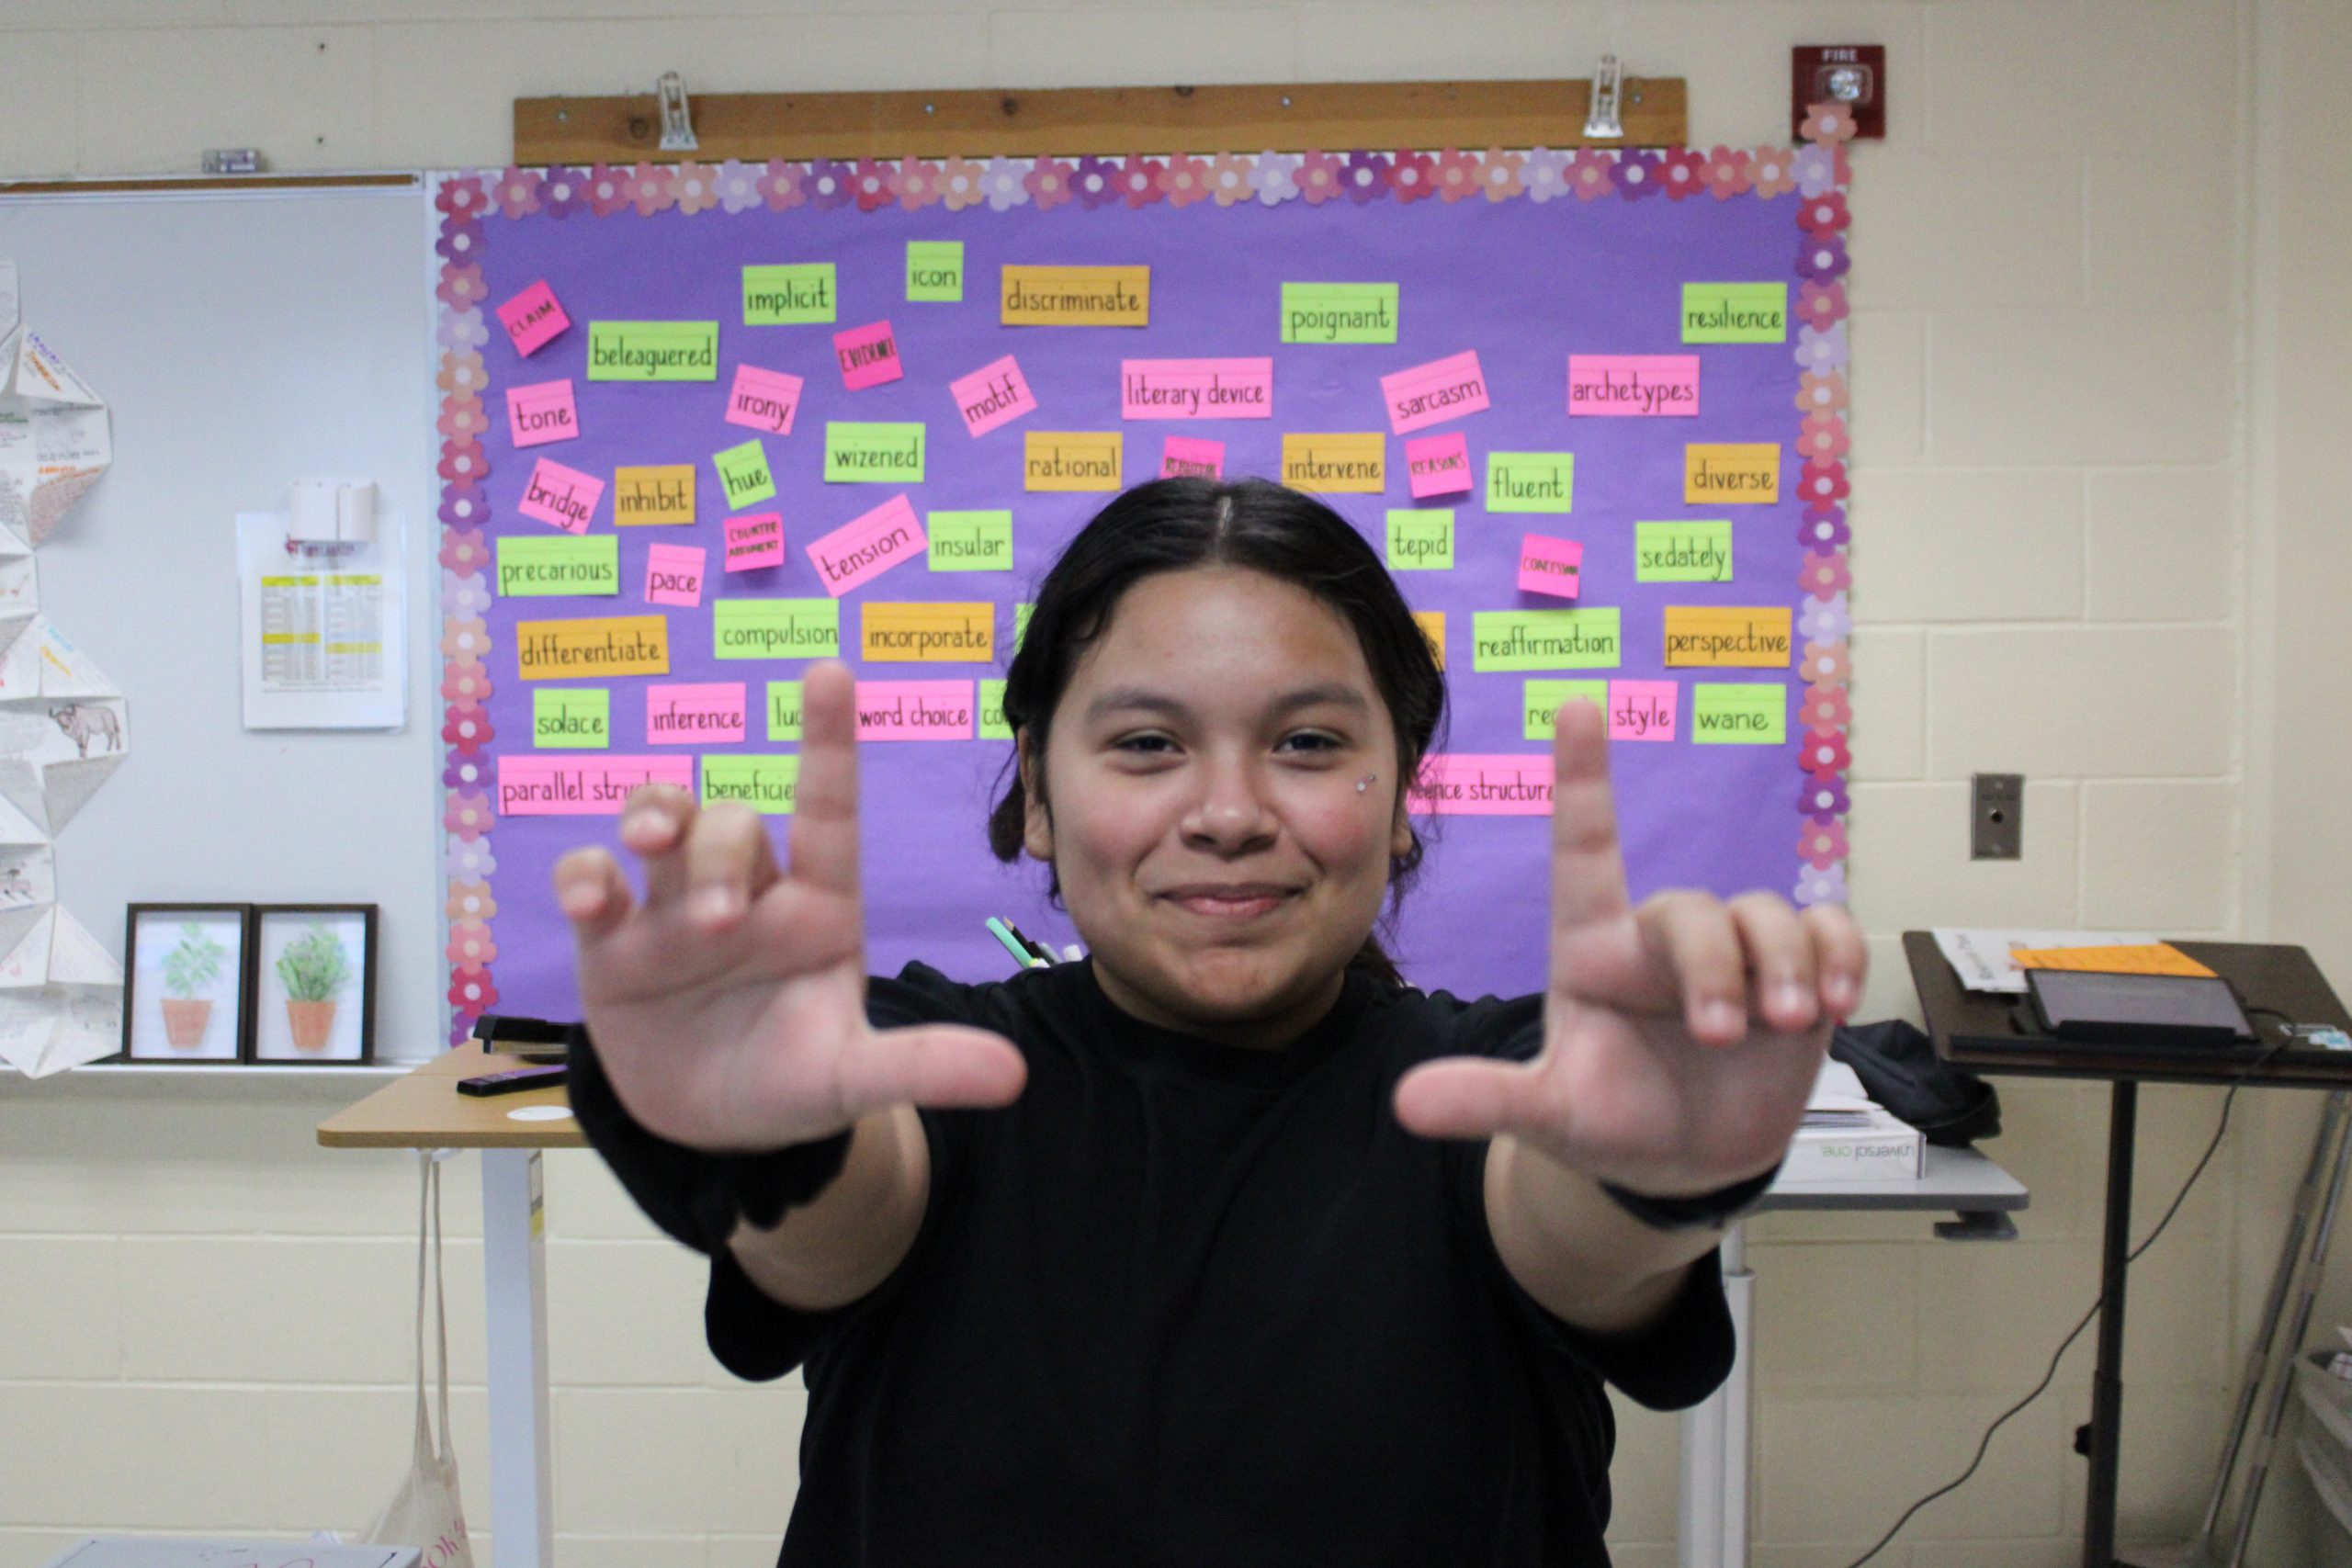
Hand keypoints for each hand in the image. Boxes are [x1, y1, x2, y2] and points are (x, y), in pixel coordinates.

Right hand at [552, 661, 1026, 1152]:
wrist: (714, 1132)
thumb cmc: (794, 1082)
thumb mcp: (855, 1081)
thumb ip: (923, 1067)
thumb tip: (1013, 1077)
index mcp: (817, 908)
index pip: (827, 809)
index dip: (828, 741)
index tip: (830, 670)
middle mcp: (746, 892)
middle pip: (729, 823)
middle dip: (717, 853)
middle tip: (715, 923)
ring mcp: (671, 910)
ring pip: (661, 820)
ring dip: (651, 817)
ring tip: (644, 850)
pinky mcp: (611, 940)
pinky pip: (589, 875)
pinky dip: (582, 873)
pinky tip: (588, 897)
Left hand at [1392, 699, 1865, 1194]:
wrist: (1687, 1162)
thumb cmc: (1610, 1119)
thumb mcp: (1548, 1114)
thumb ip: (1486, 1100)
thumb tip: (1407, 1103)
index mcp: (1594, 951)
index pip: (1584, 851)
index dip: (1582, 780)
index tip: (1576, 706)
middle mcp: (1661, 940)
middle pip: (1693, 910)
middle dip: (1716, 967)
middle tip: (1721, 1036)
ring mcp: (1734, 953)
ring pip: (1767, 913)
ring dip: (1786, 966)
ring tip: (1793, 1025)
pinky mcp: (1796, 972)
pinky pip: (1826, 929)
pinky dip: (1841, 955)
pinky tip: (1841, 1001)